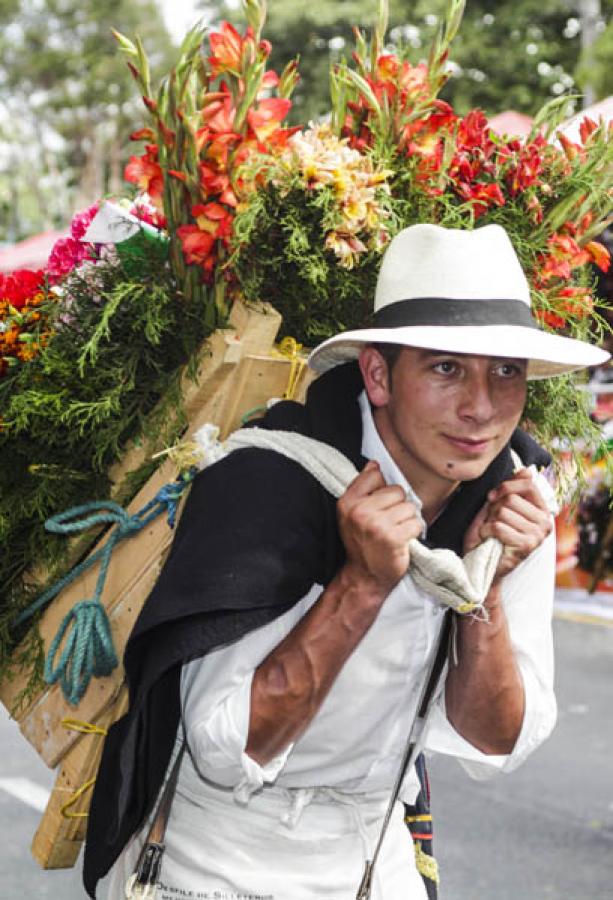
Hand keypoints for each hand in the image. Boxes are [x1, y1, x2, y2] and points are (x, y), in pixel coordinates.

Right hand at [337, 460, 422, 593]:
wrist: (365, 576)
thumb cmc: (362, 544)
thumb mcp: (352, 514)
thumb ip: (362, 488)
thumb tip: (374, 464)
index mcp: (347, 502)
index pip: (375, 475)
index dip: (382, 490)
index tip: (379, 506)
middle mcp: (359, 511)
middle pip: (397, 490)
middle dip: (398, 506)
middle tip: (388, 524)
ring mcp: (375, 524)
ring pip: (409, 507)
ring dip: (407, 520)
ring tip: (395, 532)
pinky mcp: (392, 537)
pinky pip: (416, 523)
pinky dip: (413, 532)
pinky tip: (402, 541)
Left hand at [463, 469, 552, 580]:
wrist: (481, 565)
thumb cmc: (489, 535)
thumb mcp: (497, 506)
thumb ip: (512, 489)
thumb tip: (528, 471)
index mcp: (541, 510)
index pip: (528, 484)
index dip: (505, 487)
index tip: (492, 498)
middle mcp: (545, 522)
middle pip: (511, 498)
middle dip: (494, 509)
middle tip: (492, 523)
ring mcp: (538, 535)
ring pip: (504, 512)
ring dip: (489, 521)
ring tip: (491, 533)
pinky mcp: (527, 546)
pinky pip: (499, 527)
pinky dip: (487, 531)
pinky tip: (489, 540)